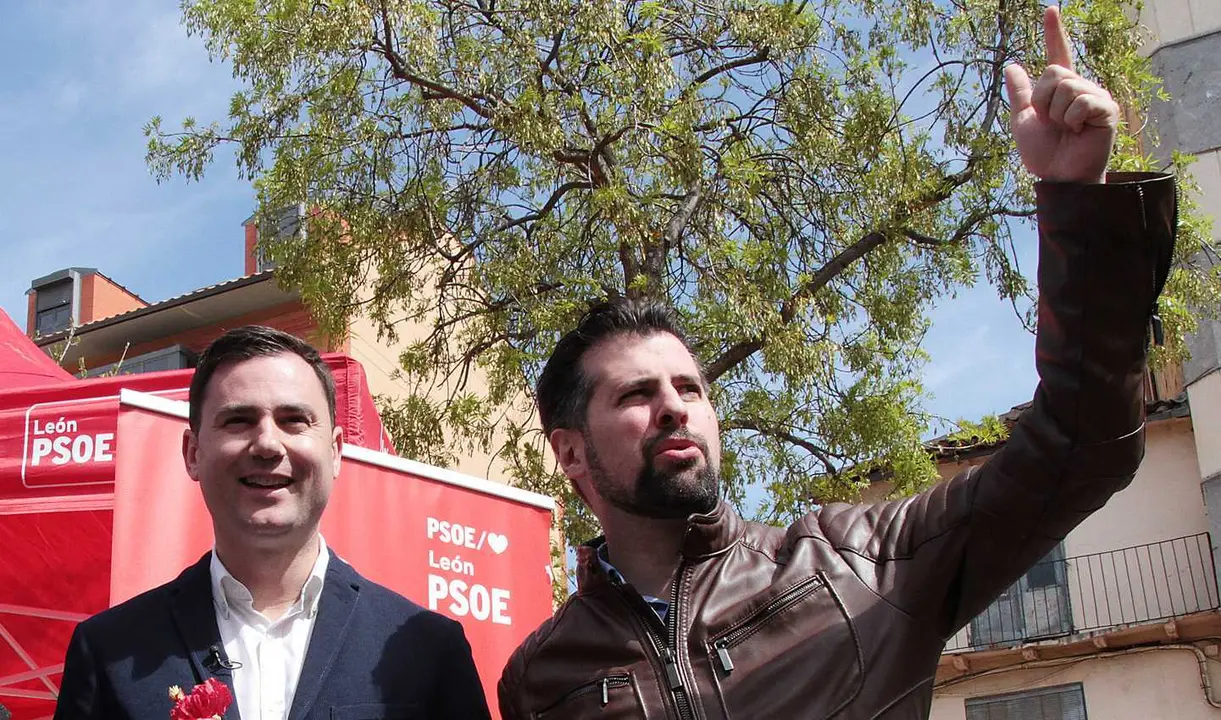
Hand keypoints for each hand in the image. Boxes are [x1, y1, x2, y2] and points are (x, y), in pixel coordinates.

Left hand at [1004, 6, 1118, 183]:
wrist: (1058, 177)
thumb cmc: (1043, 153)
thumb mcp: (1023, 121)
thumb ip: (1020, 94)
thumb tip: (1011, 66)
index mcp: (1061, 89)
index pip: (1058, 54)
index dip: (1054, 32)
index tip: (1050, 10)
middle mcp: (1081, 88)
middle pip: (1054, 72)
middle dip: (1042, 101)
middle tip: (1052, 123)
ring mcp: (1096, 97)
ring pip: (1066, 86)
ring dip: (1056, 113)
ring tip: (1066, 129)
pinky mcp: (1107, 109)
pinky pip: (1080, 101)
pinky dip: (1071, 119)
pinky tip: (1079, 131)